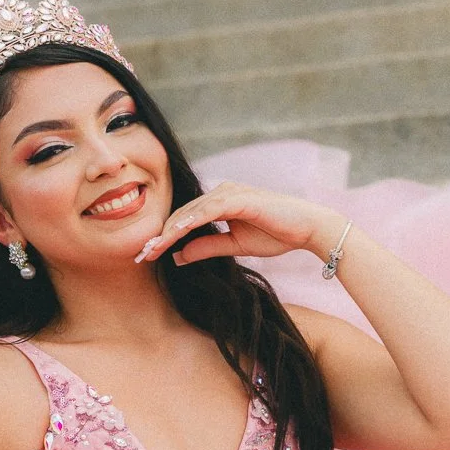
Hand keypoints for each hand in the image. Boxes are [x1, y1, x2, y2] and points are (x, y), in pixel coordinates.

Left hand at [133, 180, 349, 266]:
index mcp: (219, 202)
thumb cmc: (276, 234)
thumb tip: (178, 256)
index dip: (165, 238)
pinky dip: (191, 221)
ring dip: (170, 230)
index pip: (184, 220)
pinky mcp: (240, 198)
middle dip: (160, 236)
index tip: (147, 256)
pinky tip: (177, 233)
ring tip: (153, 248)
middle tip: (141, 255)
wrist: (307, 229)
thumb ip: (207, 248)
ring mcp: (230, 192)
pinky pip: (209, 210)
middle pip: (182, 214)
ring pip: (191, 211)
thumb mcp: (234, 246)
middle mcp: (221, 192)